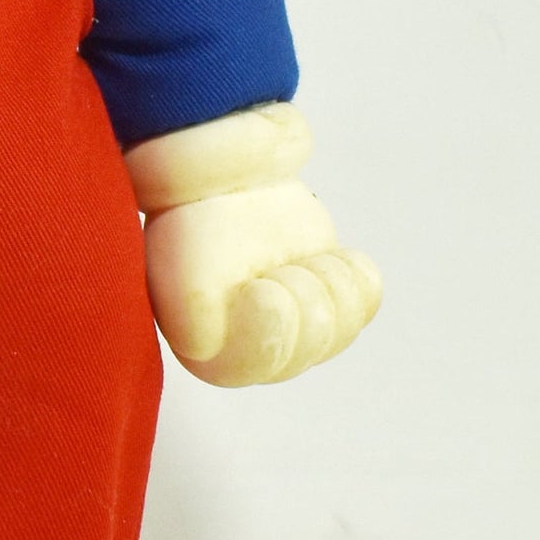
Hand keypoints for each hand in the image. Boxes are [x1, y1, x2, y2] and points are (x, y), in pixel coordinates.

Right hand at [124, 104, 381, 387]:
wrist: (219, 170)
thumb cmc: (191, 211)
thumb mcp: (174, 261)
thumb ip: (188, 313)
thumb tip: (206, 344)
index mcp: (204, 348)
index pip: (246, 369)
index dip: (268, 333)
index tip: (262, 288)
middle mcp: (250, 343)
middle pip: (303, 354)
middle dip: (300, 301)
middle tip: (278, 267)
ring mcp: (294, 318)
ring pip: (339, 330)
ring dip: (323, 284)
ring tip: (297, 258)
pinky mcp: (326, 291)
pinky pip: (365, 304)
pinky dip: (353, 276)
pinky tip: (324, 258)